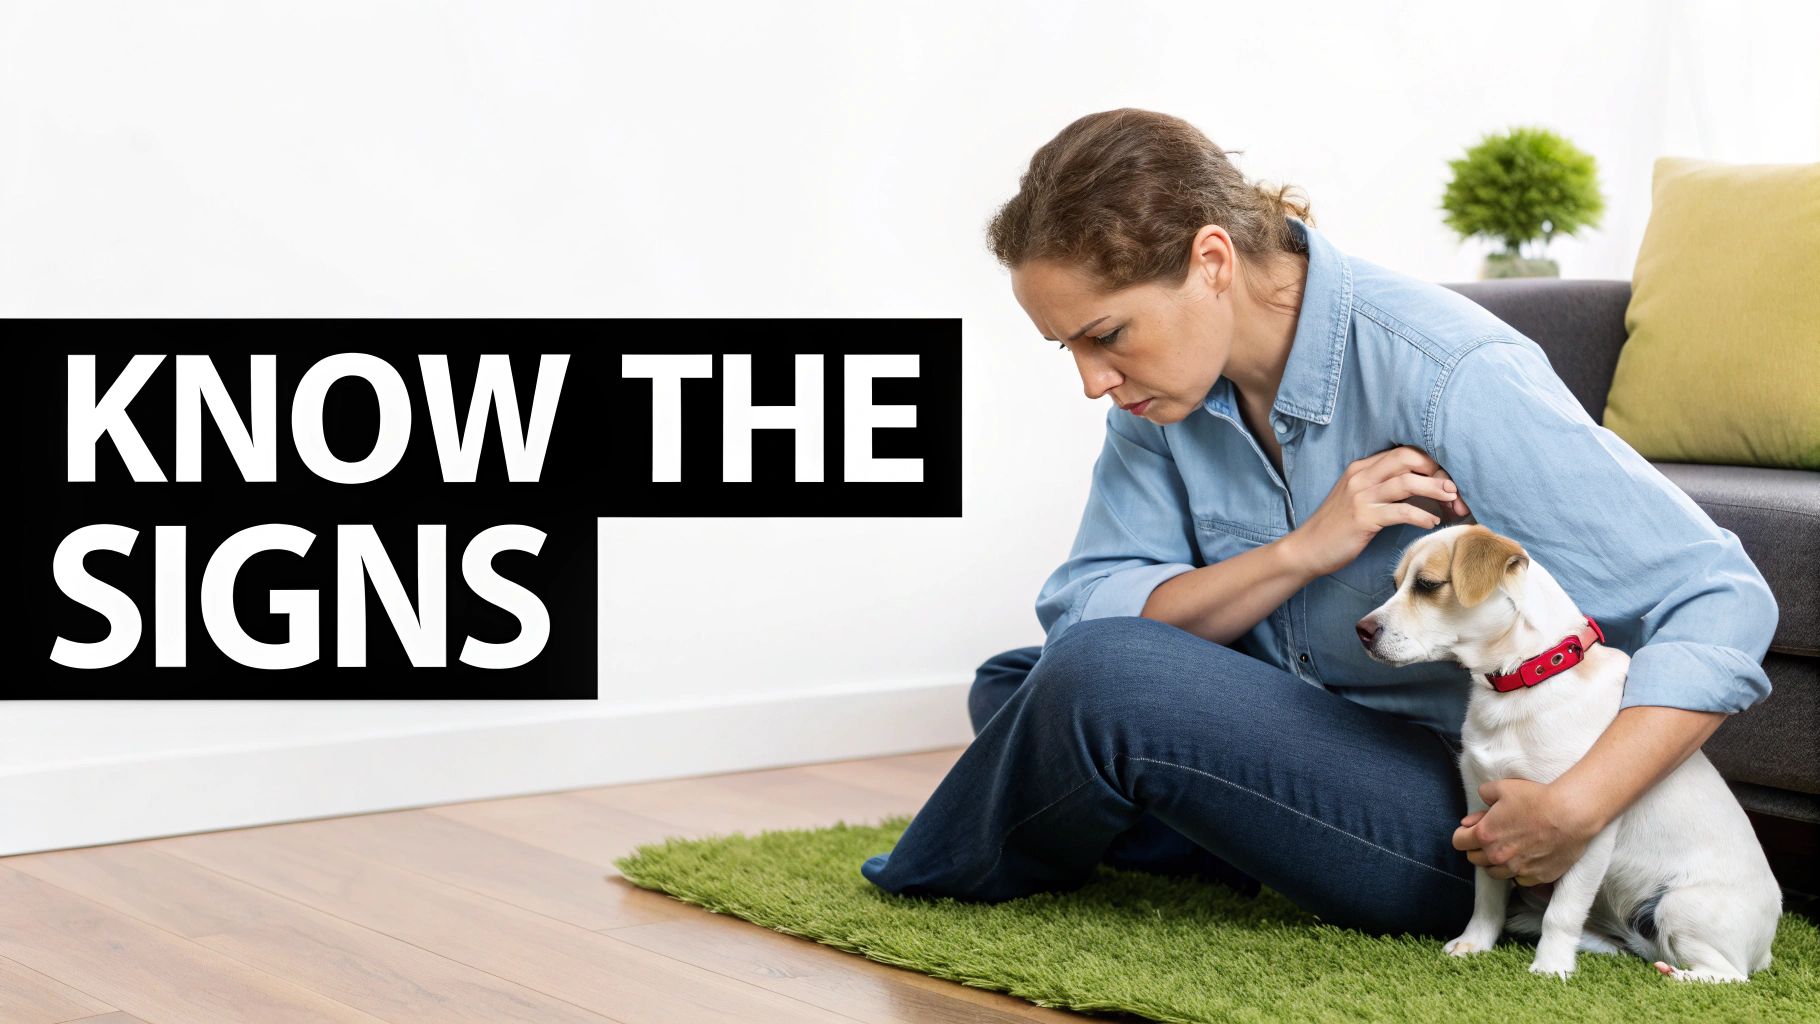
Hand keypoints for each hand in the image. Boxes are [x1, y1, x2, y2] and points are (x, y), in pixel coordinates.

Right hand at [1284, 446, 1471, 577]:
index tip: (1446, 478)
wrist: (1307, 548)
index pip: (1403, 453)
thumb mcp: (1359, 498)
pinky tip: (1432, 522)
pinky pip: (1399, 511)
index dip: (1430, 463)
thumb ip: (1383, 487)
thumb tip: (1421, 486)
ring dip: (1434, 490)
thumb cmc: (1338, 526)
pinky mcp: (1363, 518)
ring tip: (1452, 501)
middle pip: (1407, 459)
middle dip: (1436, 470)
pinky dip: (1420, 515)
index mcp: (1361, 467)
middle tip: (1453, 487)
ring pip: (1406, 482)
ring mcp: (1360, 496)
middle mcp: (1361, 476)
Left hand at [1451, 779, 1595, 885]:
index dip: (1463, 834)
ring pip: (1495, 873)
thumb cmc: (1536, 798)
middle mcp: (1498, 857)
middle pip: (1475, 860)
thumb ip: (1483, 798)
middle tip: (1489, 838)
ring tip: (1505, 850)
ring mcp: (1518, 870)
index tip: (1469, 830)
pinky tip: (1525, 858)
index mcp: (1485, 835)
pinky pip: (1519, 880)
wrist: (1570, 814)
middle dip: (1477, 849)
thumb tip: (1471, 817)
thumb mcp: (1502, 788)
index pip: (1458, 842)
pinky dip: (1518, 871)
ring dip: (1495, 863)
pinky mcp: (1538, 877)